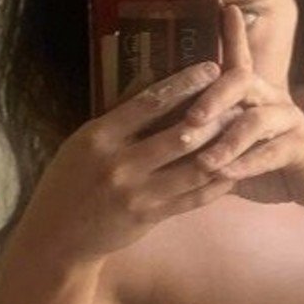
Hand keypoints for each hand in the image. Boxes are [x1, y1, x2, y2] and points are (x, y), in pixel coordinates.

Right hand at [23, 59, 239, 262]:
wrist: (57, 236)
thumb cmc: (70, 181)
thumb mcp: (83, 142)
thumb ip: (118, 117)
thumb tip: (152, 79)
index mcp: (100, 136)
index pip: (150, 101)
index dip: (185, 83)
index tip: (211, 68)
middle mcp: (120, 164)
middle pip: (180, 134)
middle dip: (216, 115)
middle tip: (241, 98)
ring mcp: (137, 194)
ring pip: (194, 168)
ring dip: (224, 149)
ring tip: (245, 132)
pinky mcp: (149, 217)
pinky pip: (192, 198)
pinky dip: (216, 184)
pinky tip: (235, 170)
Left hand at [179, 5, 303, 209]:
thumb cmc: (267, 166)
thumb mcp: (231, 151)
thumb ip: (205, 140)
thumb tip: (161, 136)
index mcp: (254, 95)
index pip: (240, 59)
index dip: (234, 35)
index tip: (224, 9)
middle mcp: (273, 99)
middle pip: (242, 81)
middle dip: (213, 97)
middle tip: (189, 118)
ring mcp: (290, 121)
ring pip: (256, 120)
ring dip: (227, 141)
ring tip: (204, 161)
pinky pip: (274, 151)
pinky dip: (247, 163)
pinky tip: (227, 174)